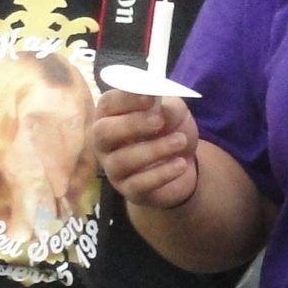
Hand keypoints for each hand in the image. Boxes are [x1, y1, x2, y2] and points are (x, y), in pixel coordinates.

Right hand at [92, 90, 200, 209]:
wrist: (183, 162)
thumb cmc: (168, 129)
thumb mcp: (174, 112)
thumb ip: (167, 106)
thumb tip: (158, 105)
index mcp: (111, 115)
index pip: (107, 104)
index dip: (125, 99)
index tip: (149, 98)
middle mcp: (105, 142)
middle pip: (103, 132)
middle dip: (131, 125)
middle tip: (159, 121)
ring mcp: (113, 167)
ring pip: (122, 160)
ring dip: (154, 149)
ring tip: (180, 141)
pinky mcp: (128, 189)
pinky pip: (139, 184)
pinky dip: (162, 173)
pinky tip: (180, 163)